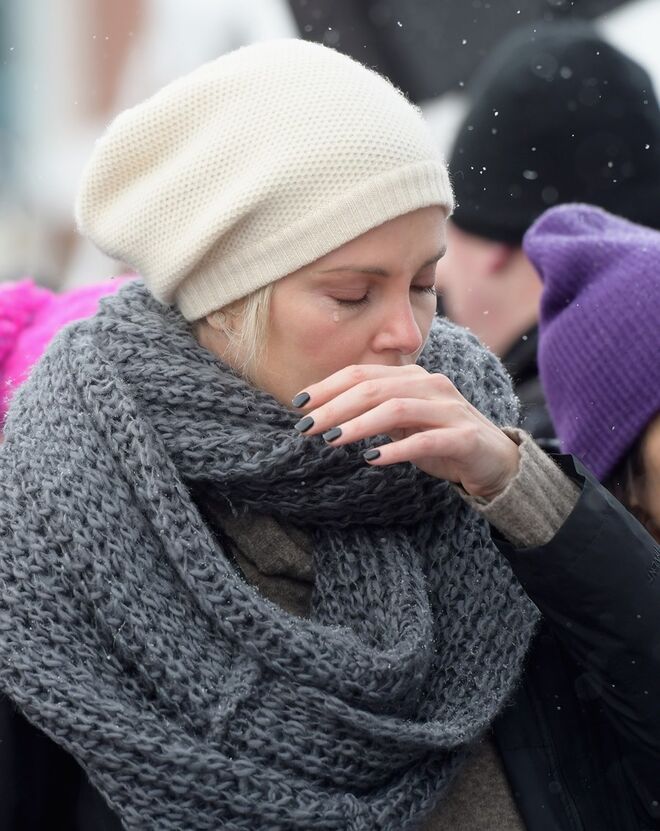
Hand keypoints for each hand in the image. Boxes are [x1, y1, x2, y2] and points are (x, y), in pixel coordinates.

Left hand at [292, 364, 519, 499]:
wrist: (495, 461)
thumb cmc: (441, 439)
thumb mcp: (404, 422)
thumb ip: (374, 411)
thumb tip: (325, 414)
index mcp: (413, 377)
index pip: (363, 373)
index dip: (328, 386)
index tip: (299, 403)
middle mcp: (431, 385)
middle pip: (375, 388)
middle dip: (335, 406)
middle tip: (306, 426)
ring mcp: (448, 410)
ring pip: (396, 409)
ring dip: (359, 425)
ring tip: (330, 440)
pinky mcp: (463, 437)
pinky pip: (424, 441)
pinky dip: (395, 449)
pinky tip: (371, 460)